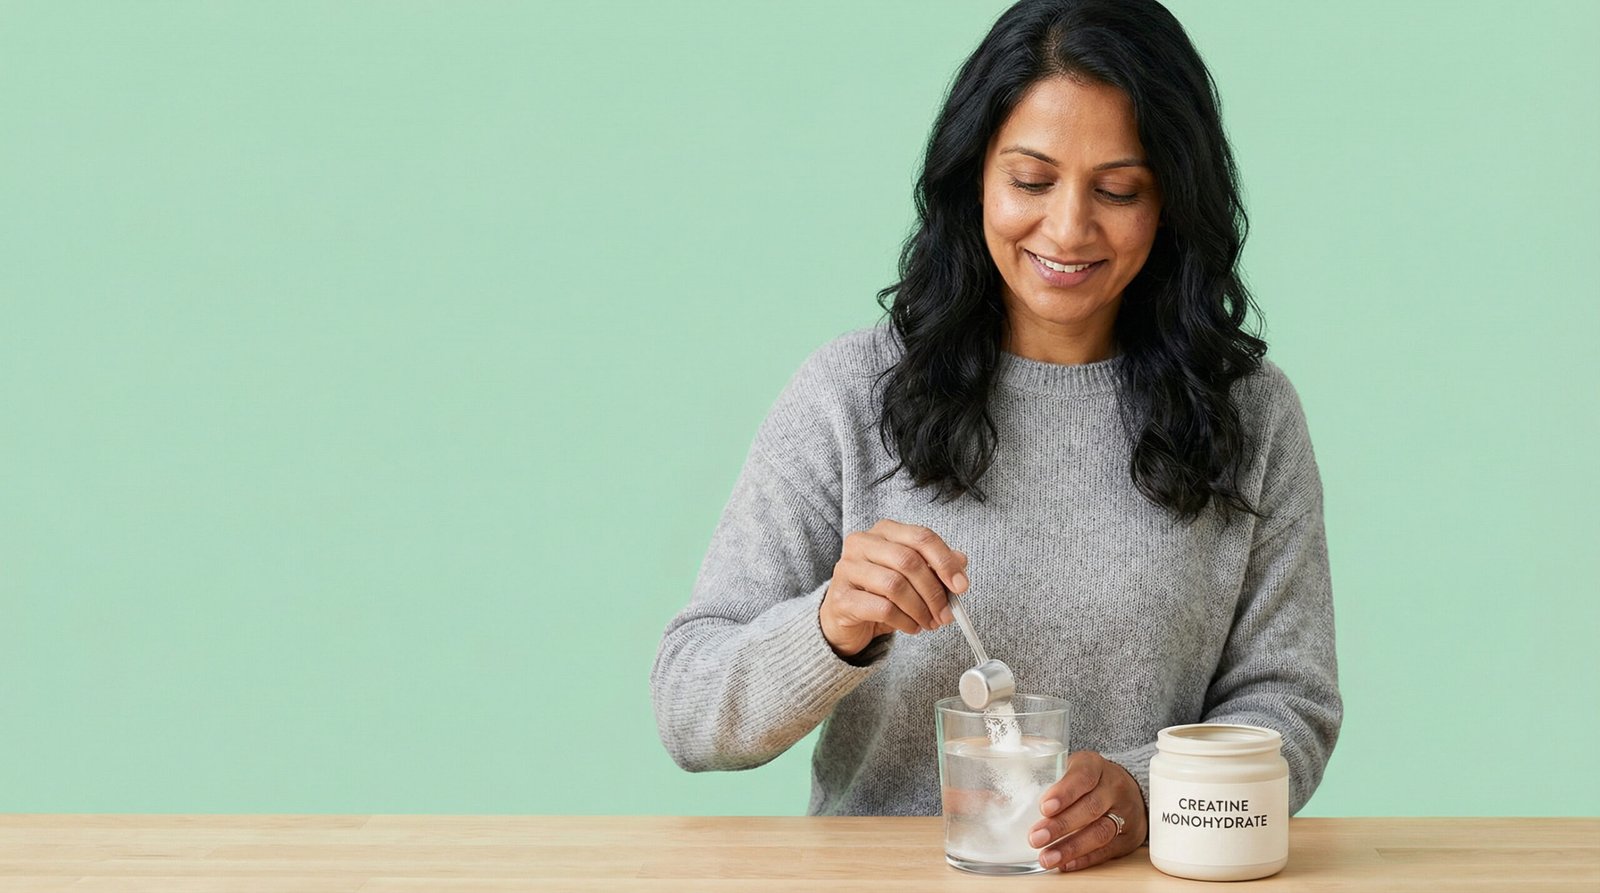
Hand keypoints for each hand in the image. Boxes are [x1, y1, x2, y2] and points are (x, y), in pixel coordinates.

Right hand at [819, 519, 968, 657]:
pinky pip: (882, 608)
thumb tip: (961, 561)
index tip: (961, 586)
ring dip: (920, 609)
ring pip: (895, 585)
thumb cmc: (879, 593)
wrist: (845, 619)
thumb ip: (935, 566)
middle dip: (934, 592)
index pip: (921, 536)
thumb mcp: (912, 577)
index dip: (945, 562)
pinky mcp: (841, 597)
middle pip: (909, 561)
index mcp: (883, 531)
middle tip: (946, 614)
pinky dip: (904, 621)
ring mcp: (847, 568)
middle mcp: (862, 543)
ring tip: (928, 622)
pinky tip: (911, 627)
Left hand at [1027, 751, 1146, 871]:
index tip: (1044, 807)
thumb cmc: (1086, 779)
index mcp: (1095, 765)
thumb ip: (1043, 776)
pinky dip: (1084, 859)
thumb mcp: (1069, 767)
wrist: (1126, 790)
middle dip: (1061, 825)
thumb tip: (999, 796)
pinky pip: (1107, 851)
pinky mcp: (1128, 837)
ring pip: (1100, 832)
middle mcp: (1114, 787)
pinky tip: (1065, 864)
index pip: (1083, 776)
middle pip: (1090, 807)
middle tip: (1036, 838)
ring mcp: (1125, 813)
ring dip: (1071, 847)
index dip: (1064, 792)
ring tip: (1047, 857)